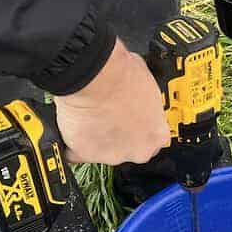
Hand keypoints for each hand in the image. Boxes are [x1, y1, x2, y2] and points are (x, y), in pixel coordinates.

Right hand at [54, 38, 168, 164]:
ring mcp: (111, 155)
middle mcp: (137, 150)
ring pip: (103, 150)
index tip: (130, 119)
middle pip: (129, 148)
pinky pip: (78, 151)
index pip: (152, 139)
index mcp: (156, 134)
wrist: (94, 78)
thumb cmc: (119, 76)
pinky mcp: (86, 154)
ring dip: (97, 137)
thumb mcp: (145, 81)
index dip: (139, 127)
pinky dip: (75, 140)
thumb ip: (144, 98)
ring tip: (90, 115)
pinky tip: (75, 125)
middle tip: (108, 115)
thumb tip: (137, 91)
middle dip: (119, 134)